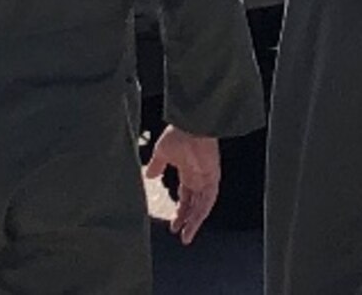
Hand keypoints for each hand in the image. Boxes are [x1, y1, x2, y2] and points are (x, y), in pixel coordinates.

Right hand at [145, 126, 220, 243]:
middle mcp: (197, 176)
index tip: (173, 221)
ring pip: (201, 206)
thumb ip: (157, 165)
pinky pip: (208, 201)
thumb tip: (148, 175)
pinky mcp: (212, 178)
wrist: (192, 125)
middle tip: (180, 233)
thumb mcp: (162, 152)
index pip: (185, 195)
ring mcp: (206, 178)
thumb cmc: (178, 133)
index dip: (180, 209)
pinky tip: (193, 223)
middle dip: (186, 219)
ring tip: (186, 236)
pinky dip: (201, 213)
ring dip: (194, 222)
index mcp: (187, 170)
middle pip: (193, 203)